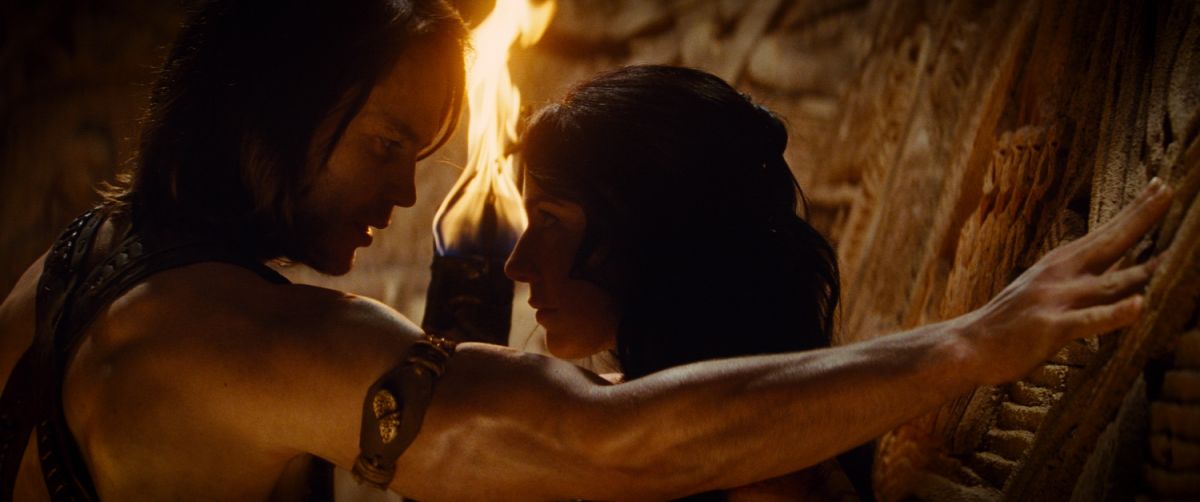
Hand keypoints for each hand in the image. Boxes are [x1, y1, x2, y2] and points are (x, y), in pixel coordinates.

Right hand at [960, 178, 1172, 385]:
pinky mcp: (1052, 328)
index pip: (1105, 232)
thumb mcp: (1040, 290)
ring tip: (1174, 255)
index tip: (1159, 185)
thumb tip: (1117, 278)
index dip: (1133, 210)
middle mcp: (1060, 276)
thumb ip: (1076, 281)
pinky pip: (1090, 320)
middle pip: (1110, 243)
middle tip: (1168, 190)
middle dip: (1141, 217)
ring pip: (1110, 282)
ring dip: (1144, 269)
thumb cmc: (1007, 322)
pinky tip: (1139, 305)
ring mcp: (1056, 300)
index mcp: (1058, 264)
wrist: (967, 345)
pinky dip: (1116, 313)